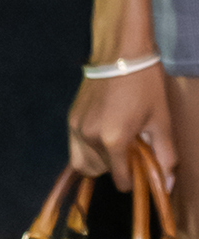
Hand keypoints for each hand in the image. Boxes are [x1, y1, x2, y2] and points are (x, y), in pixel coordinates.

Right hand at [68, 64, 176, 191]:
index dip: (133, 178)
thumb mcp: (161, 120)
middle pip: (100, 173)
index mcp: (114, 140)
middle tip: (129, 149)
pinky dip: (88, 148)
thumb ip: (164, 156)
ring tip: (114, 142)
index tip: (140, 165)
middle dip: (116, 167)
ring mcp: (77, 128)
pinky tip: (104, 131)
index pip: (120, 180)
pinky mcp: (71, 119)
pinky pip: (75, 147)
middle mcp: (90, 138)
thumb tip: (166, 186)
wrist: (120, 52)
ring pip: (83, 164)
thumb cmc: (145, 84)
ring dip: (99, 161)